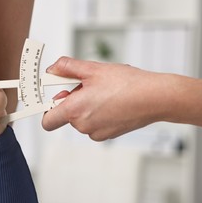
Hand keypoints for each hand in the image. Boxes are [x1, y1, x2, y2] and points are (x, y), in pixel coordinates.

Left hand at [42, 57, 201, 140]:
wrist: (155, 97)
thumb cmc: (127, 84)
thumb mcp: (93, 69)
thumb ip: (67, 67)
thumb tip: (52, 69)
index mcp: (75, 110)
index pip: (47, 121)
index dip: (46, 109)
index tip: (48, 99)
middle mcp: (83, 125)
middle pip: (65, 115)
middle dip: (71, 101)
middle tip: (85, 86)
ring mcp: (96, 132)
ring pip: (81, 119)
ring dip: (85, 107)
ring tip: (103, 93)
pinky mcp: (108, 135)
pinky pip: (94, 124)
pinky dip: (97, 114)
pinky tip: (111, 102)